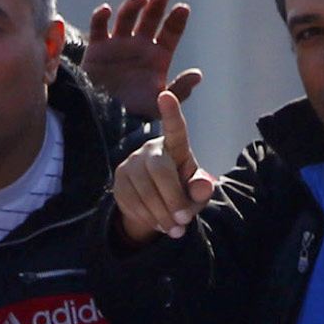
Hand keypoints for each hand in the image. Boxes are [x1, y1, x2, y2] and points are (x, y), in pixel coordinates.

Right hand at [82, 0, 199, 116]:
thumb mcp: (158, 104)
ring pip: (127, 16)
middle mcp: (140, 46)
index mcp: (158, 56)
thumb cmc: (133, 114)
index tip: (182, 8)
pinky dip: (101, 16)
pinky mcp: (97, 47)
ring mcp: (118, 44)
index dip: (176, 19)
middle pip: (150, 18)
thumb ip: (179, 90)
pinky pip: (99, 27)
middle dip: (158, 4)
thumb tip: (198, 75)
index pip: (170, 32)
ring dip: (133, 5)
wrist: (101, 120)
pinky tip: (106, 10)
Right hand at [110, 90, 214, 245]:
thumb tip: (204, 185)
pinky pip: (132, 202)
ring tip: (175, 229)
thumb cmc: (183, 192)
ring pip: (144, 190)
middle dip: (173, 199)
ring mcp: (131, 164)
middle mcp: (150, 149)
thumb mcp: (197, 193)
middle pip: (159, 170)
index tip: (165, 95)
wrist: (156, 208)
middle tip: (184, 222)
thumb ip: (201, 189)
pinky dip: (148, 218)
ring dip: (162, 215)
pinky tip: (158, 224)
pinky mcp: (118, 181)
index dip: (171, 112)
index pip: (175, 128)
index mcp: (175, 146)